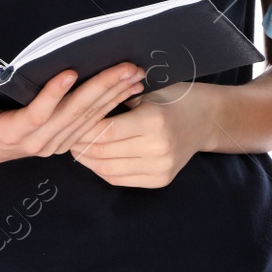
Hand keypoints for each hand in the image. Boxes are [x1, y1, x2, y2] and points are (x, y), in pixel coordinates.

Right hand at [0, 63, 146, 171]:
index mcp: (12, 133)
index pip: (38, 113)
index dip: (54, 94)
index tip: (71, 71)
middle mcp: (38, 142)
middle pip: (74, 114)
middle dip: (102, 89)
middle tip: (126, 69)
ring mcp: (54, 144)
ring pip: (89, 119)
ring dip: (114, 96)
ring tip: (135, 76)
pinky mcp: (64, 142)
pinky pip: (92, 124)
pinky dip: (112, 105)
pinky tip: (130, 90)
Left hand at [68, 82, 215, 187]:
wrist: (206, 119)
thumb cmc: (173, 98)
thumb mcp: (147, 91)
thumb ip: (117, 100)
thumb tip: (76, 108)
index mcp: (154, 120)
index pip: (106, 131)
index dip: (82, 129)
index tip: (68, 122)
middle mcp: (158, 147)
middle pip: (104, 152)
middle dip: (80, 144)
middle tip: (65, 135)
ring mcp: (161, 167)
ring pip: (108, 169)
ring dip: (87, 160)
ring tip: (76, 147)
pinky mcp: (161, 180)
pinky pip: (120, 179)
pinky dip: (102, 169)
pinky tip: (95, 158)